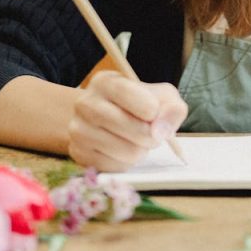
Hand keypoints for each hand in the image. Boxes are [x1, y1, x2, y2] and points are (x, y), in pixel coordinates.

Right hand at [68, 71, 187, 171]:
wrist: (98, 117)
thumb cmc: (134, 103)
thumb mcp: (158, 95)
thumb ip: (172, 108)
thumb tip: (163, 130)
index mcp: (105, 82)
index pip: (146, 105)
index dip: (157, 113)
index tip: (153, 112)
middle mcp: (85, 104)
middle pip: (138, 131)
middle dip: (152, 135)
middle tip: (150, 131)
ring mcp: (78, 130)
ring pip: (129, 152)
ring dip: (141, 150)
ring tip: (136, 140)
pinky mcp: (78, 154)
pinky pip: (117, 168)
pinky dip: (126, 162)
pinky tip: (122, 150)